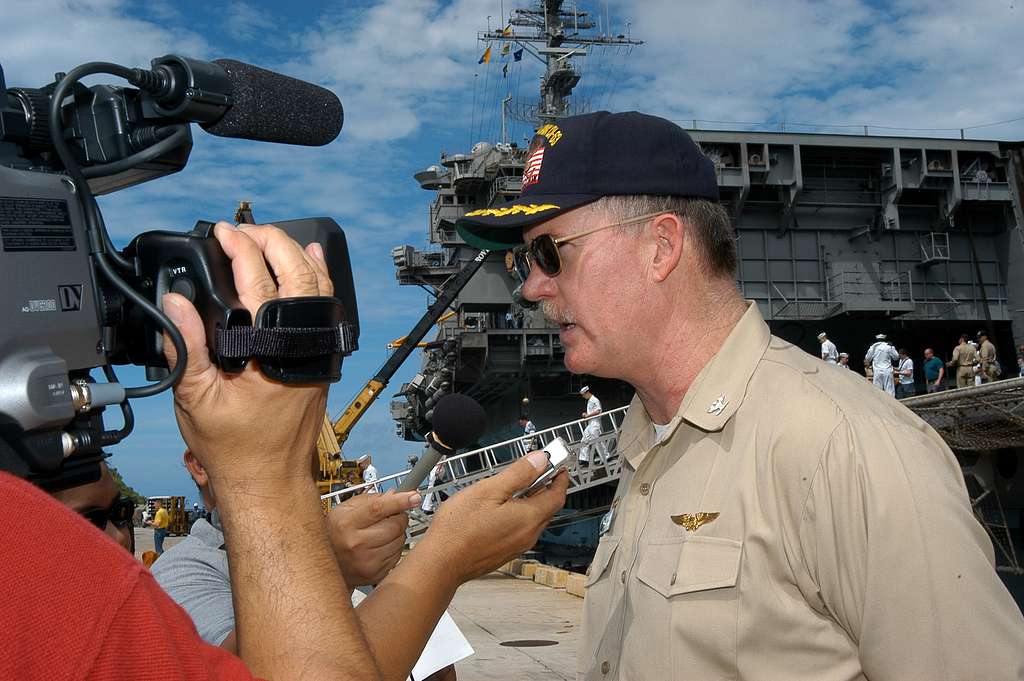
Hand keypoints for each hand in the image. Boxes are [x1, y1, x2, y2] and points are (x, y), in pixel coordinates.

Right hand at [162, 223, 333, 490]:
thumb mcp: (195, 398)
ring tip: (270, 236)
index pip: (257, 283)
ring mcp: (318, 351)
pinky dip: (317, 279)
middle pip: (297, 274)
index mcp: (269, 352)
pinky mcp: (322, 358)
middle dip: (271, 242)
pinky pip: (326, 307)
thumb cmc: (235, 447)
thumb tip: (175, 302)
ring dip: (295, 255)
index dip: (239, 250)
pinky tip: (310, 261)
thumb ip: (185, 346)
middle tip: (243, 230)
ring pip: (317, 287)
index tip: (222, 232)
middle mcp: (302, 347)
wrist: (269, 479)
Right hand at [328, 490, 419, 586]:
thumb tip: (395, 494)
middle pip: (395, 525)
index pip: (378, 508)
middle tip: (391, 517)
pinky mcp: (375, 574)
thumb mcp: (344, 510)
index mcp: (346, 523)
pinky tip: (380, 547)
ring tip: (380, 533)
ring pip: (400, 540)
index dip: (399, 501)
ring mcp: (366, 561)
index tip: (414, 496)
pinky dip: (394, 548)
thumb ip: (370, 499)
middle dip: (399, 518)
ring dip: (397, 534)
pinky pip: (398, 556)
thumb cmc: (334, 534)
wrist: (323, 563)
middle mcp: (356, 543)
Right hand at [420, 451, 566, 583]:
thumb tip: (540, 460)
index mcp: (528, 518)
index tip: (558, 465)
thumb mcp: (489, 490)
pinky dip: (519, 515)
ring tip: (513, 487)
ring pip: (533, 519)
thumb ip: (518, 474)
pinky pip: (520, 530)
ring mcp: (517, 546)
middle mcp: (527, 535)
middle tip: (534, 471)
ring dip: (530, 501)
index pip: (557, 495)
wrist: (441, 562)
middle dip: (545, 487)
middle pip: (547, 507)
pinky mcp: (505, 553)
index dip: (560, 477)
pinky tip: (500, 508)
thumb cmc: (459, 529)